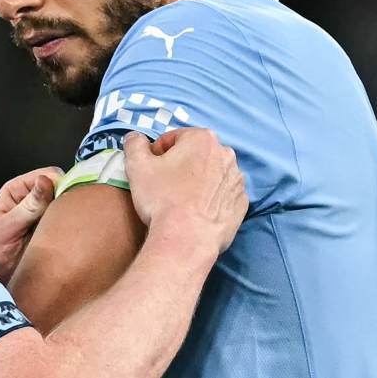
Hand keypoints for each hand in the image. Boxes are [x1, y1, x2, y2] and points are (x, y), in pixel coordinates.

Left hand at [0, 167, 63, 283]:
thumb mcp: (4, 227)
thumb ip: (26, 207)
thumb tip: (45, 181)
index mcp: (17, 190)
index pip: (47, 174)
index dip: (59, 183)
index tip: (64, 197)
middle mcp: (33, 199)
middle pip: (61, 188)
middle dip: (68, 199)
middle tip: (68, 215)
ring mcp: (44, 215)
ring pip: (66, 207)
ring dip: (70, 216)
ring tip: (68, 228)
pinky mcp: (52, 232)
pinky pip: (68, 225)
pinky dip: (71, 229)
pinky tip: (69, 237)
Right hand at [125, 129, 246, 256]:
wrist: (187, 239)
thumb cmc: (162, 198)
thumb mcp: (137, 165)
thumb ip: (134, 144)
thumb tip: (135, 138)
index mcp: (202, 139)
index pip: (173, 138)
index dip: (157, 154)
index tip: (151, 171)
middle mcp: (226, 154)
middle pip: (194, 154)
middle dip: (179, 165)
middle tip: (164, 185)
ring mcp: (237, 180)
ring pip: (210, 174)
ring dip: (196, 181)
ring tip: (180, 200)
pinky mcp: (241, 203)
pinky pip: (221, 194)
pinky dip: (209, 198)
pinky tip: (195, 211)